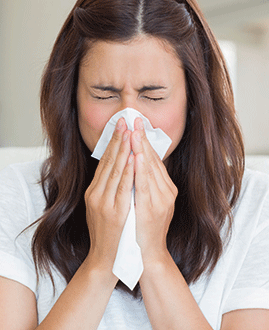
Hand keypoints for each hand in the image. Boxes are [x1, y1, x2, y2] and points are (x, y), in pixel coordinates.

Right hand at [84, 118, 133, 269]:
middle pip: (108, 162)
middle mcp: (96, 194)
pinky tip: (134, 157)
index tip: (120, 126)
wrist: (105, 259)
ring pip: (115, 171)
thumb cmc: (108, 234)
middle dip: (118, 139)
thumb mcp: (103, 207)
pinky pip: (123, 187)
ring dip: (123, 150)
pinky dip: (128, 171)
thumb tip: (119, 169)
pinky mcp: (114, 212)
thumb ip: (108, 189)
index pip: (104, 162)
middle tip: (125, 120)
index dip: (112, 142)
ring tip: (130, 132)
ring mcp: (104, 203)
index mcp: (94, 191)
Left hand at [131, 118, 177, 264]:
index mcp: (166, 191)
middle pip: (152, 161)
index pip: (154, 161)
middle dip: (142, 139)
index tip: (137, 126)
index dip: (145, 142)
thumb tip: (138, 163)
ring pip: (149, 169)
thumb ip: (147, 185)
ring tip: (133, 130)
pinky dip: (140, 167)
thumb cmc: (144, 230)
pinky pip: (143, 184)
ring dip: (141, 148)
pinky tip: (135, 153)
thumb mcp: (150, 205)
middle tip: (135, 119)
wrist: (145, 256)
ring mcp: (159, 201)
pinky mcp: (150, 209)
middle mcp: (166, 193)